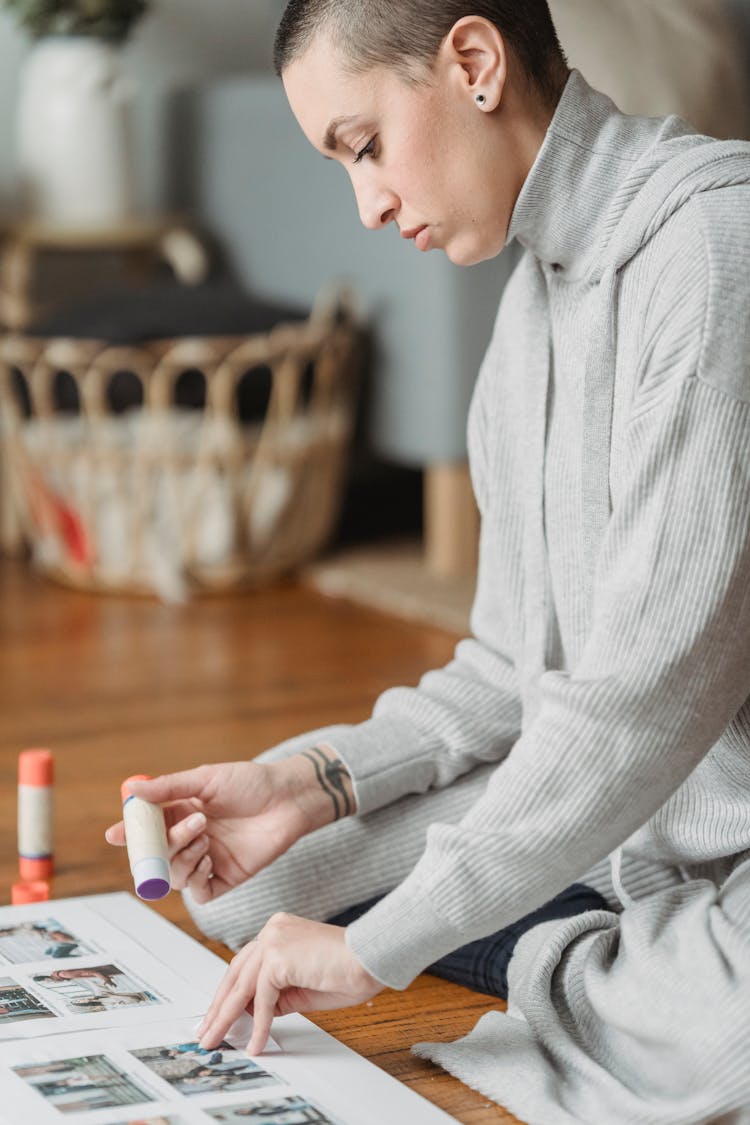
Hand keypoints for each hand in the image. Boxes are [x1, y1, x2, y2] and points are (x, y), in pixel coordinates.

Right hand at [104, 751, 354, 903]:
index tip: (114, 835)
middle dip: (162, 846)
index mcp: (181, 812)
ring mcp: (207, 859)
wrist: (288, 798)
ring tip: (204, 834)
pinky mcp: (226, 877)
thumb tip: (132, 790)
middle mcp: (190, 838)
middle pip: (157, 856)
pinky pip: (198, 892)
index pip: (147, 829)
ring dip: (182, 856)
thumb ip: (169, 788)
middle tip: (186, 827)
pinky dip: (196, 879)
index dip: (129, 834)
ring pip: (174, 875)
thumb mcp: (206, 779)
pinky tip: (209, 859)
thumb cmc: (251, 783)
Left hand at [197, 914, 382, 1054]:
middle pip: (236, 973)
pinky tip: (256, 1042)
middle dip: (219, 1006)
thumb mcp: (304, 987)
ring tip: (216, 1039)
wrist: (370, 957)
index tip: (219, 1013)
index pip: (245, 963)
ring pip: (241, 986)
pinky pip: (262, 998)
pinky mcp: (278, 957)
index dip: (230, 992)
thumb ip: (278, 995)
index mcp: (278, 930)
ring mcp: (273, 940)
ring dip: (226, 1017)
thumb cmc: (347, 969)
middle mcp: (272, 929)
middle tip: (207, 1031)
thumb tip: (254, 1013)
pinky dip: (259, 1024)